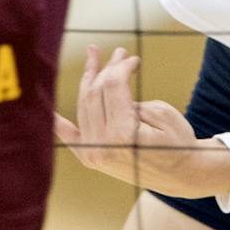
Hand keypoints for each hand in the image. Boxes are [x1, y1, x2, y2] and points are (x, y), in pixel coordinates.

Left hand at [53, 45, 229, 199]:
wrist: (183, 177)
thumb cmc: (179, 142)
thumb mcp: (161, 112)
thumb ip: (130, 98)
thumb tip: (109, 84)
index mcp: (122, 134)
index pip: (113, 86)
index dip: (122, 67)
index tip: (134, 59)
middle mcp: (102, 146)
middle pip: (95, 93)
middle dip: (106, 69)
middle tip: (119, 53)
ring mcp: (94, 154)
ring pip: (84, 106)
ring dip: (90, 81)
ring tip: (96, 59)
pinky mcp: (92, 159)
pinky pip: (70, 138)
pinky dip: (57, 123)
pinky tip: (47, 110)